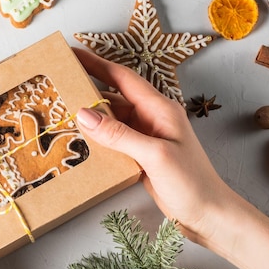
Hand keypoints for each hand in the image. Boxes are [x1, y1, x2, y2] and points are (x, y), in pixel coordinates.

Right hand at [73, 47, 228, 243]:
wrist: (209, 215)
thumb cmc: (191, 183)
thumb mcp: (154, 155)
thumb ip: (119, 134)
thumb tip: (83, 114)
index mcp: (159, 109)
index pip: (122, 78)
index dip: (97, 64)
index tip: (72, 54)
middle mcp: (151, 118)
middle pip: (114, 96)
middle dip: (88, 86)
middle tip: (60, 81)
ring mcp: (146, 137)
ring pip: (112, 118)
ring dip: (90, 114)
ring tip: (62, 109)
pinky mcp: (140, 155)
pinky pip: (114, 138)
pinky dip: (97, 136)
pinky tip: (80, 138)